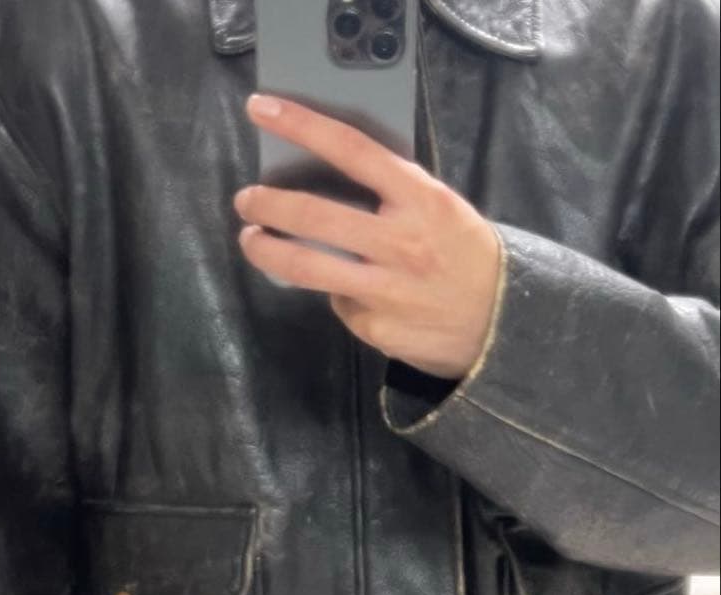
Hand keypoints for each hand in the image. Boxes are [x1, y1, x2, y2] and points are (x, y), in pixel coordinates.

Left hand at [234, 93, 502, 381]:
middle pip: (315, 214)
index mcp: (420, 200)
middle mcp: (401, 242)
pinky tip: (351, 293)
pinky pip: (340, 303)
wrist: (504, 321)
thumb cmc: (464, 256)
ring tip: (253, 240)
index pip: (352, 151)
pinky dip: (337, 295)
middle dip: (268, 203)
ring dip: (267, 250)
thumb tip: (328, 197)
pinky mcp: (375, 327)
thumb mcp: (440, 209)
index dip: (302, 126)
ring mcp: (386, 289)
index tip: (263, 110)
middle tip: (247, 200)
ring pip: (307, 266)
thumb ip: (392, 198)